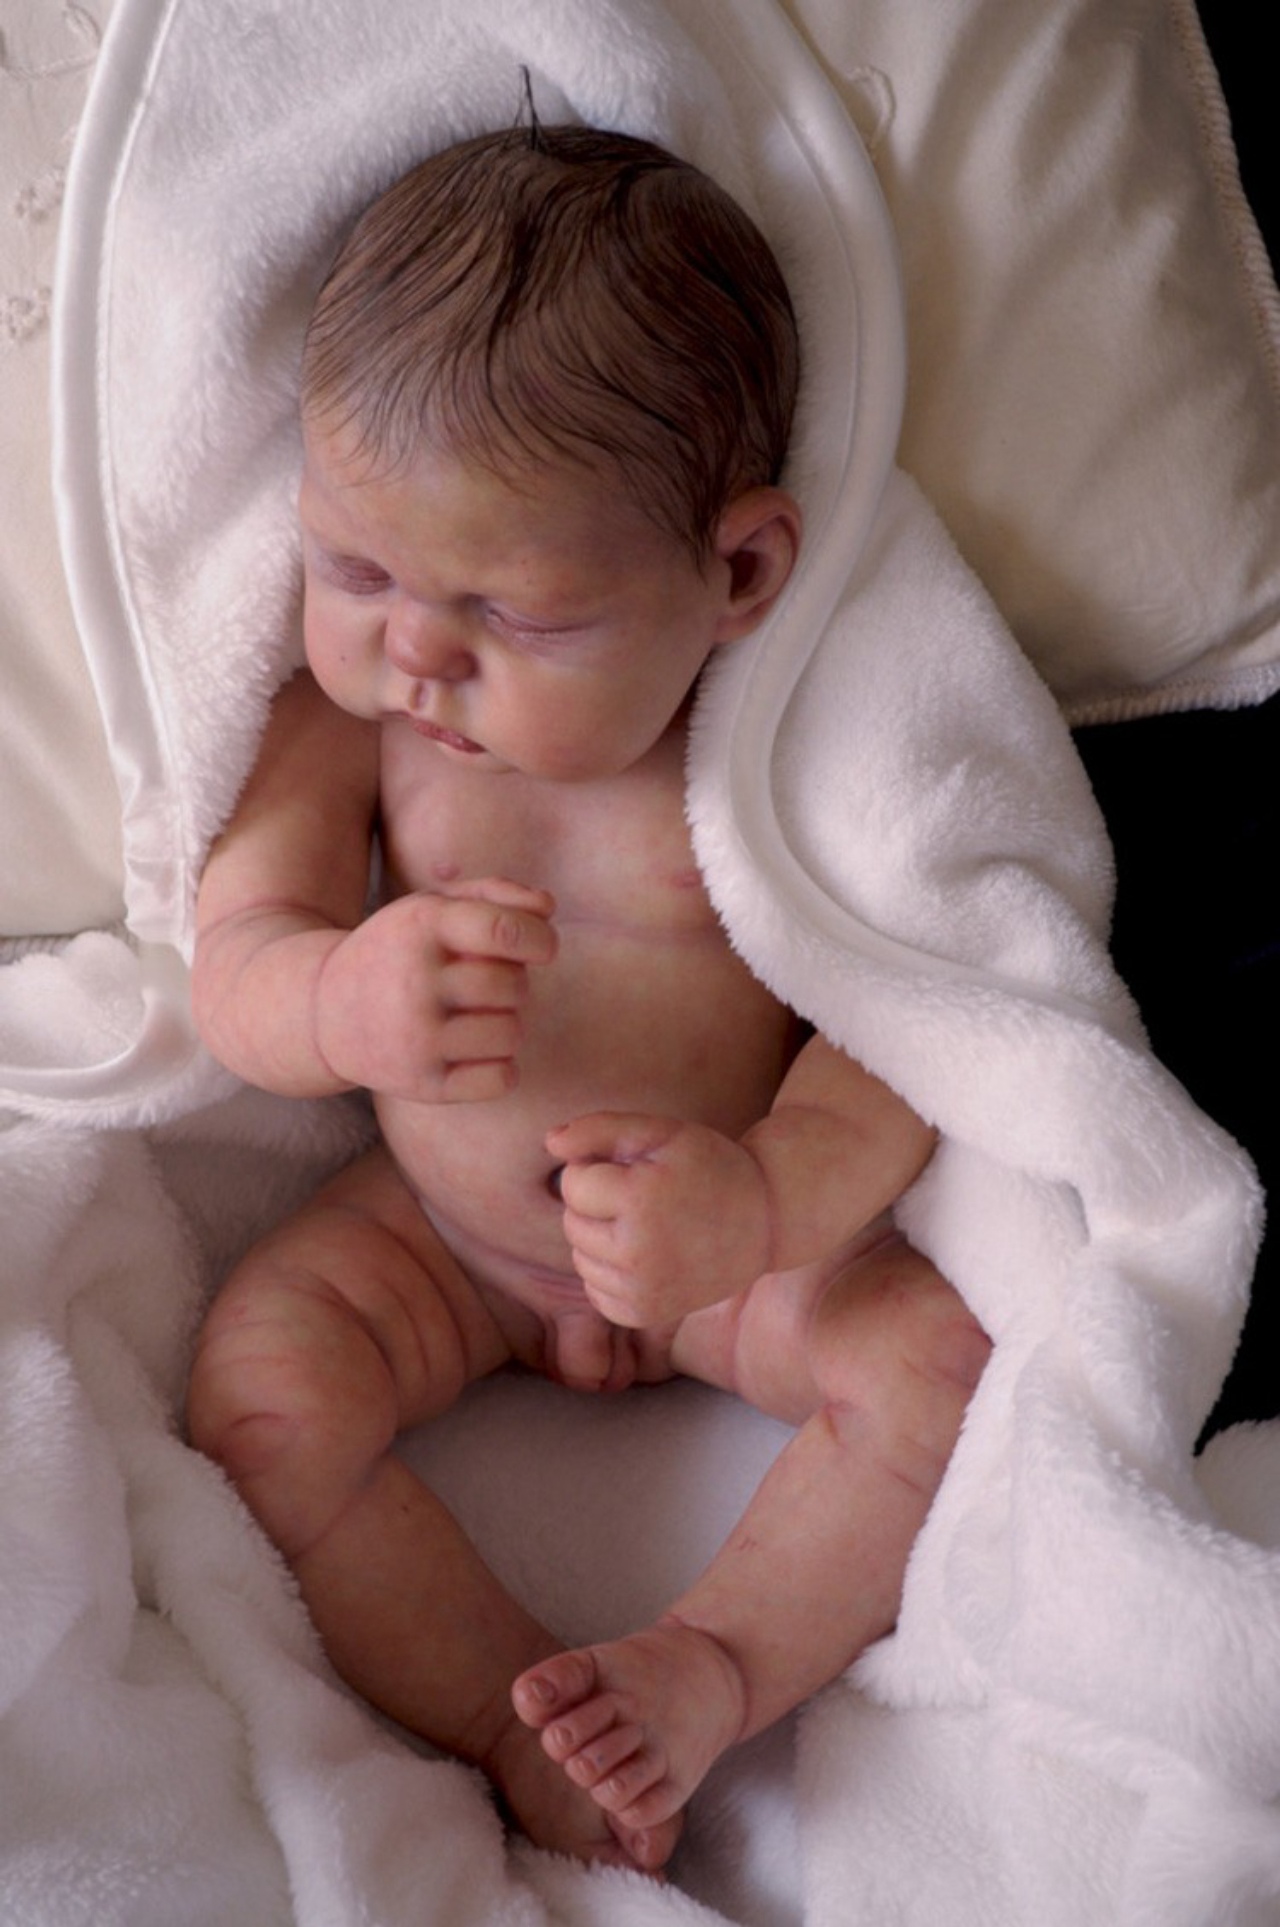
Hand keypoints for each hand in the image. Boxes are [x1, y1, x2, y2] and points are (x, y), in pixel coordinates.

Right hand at [314, 877, 555, 1100]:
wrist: (323, 1011)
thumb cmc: (399, 951)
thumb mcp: (433, 908)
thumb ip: (496, 895)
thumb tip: (547, 909)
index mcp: (421, 927)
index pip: (505, 930)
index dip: (540, 940)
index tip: (541, 948)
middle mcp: (415, 981)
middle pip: (513, 986)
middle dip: (513, 985)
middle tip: (484, 988)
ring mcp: (415, 1036)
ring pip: (511, 1033)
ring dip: (507, 1026)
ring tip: (477, 1018)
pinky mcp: (420, 1083)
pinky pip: (500, 1079)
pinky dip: (500, 1069)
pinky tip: (475, 1054)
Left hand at [548, 1113, 772, 1326]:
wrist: (764, 1221)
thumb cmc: (709, 1167)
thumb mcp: (661, 1132)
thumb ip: (599, 1129)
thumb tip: (549, 1143)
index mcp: (640, 1200)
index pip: (573, 1183)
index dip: (597, 1168)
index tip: (634, 1168)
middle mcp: (638, 1252)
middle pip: (572, 1223)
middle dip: (596, 1205)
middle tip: (642, 1196)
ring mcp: (643, 1290)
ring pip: (580, 1258)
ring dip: (600, 1238)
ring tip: (645, 1224)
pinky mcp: (645, 1313)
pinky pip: (595, 1292)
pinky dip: (610, 1273)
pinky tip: (645, 1255)